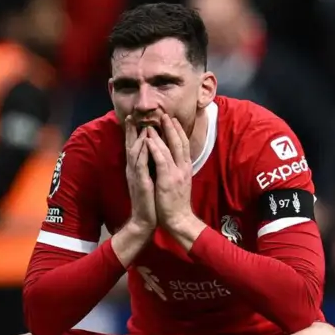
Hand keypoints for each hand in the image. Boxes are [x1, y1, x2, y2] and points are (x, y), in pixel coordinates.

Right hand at [124, 118, 156, 234]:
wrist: (146, 220)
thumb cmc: (149, 201)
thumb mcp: (148, 179)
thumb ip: (147, 166)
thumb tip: (150, 154)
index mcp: (136, 168)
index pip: (134, 146)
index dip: (133, 132)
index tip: (134, 117)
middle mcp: (133, 169)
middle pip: (131, 145)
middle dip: (131, 130)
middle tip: (132, 114)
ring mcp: (136, 176)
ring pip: (135, 152)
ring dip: (137, 137)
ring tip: (140, 123)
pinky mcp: (141, 183)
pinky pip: (141, 165)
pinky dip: (143, 153)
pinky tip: (146, 143)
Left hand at [145, 113, 200, 242]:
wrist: (178, 220)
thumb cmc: (175, 204)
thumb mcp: (178, 183)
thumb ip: (176, 170)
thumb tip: (173, 160)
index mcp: (185, 169)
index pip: (183, 146)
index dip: (178, 132)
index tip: (172, 120)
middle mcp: (183, 168)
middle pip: (179, 143)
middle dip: (172, 127)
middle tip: (165, 114)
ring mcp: (176, 173)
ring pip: (170, 148)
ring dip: (162, 133)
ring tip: (154, 122)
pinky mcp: (168, 180)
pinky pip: (161, 160)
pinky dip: (155, 148)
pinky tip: (149, 139)